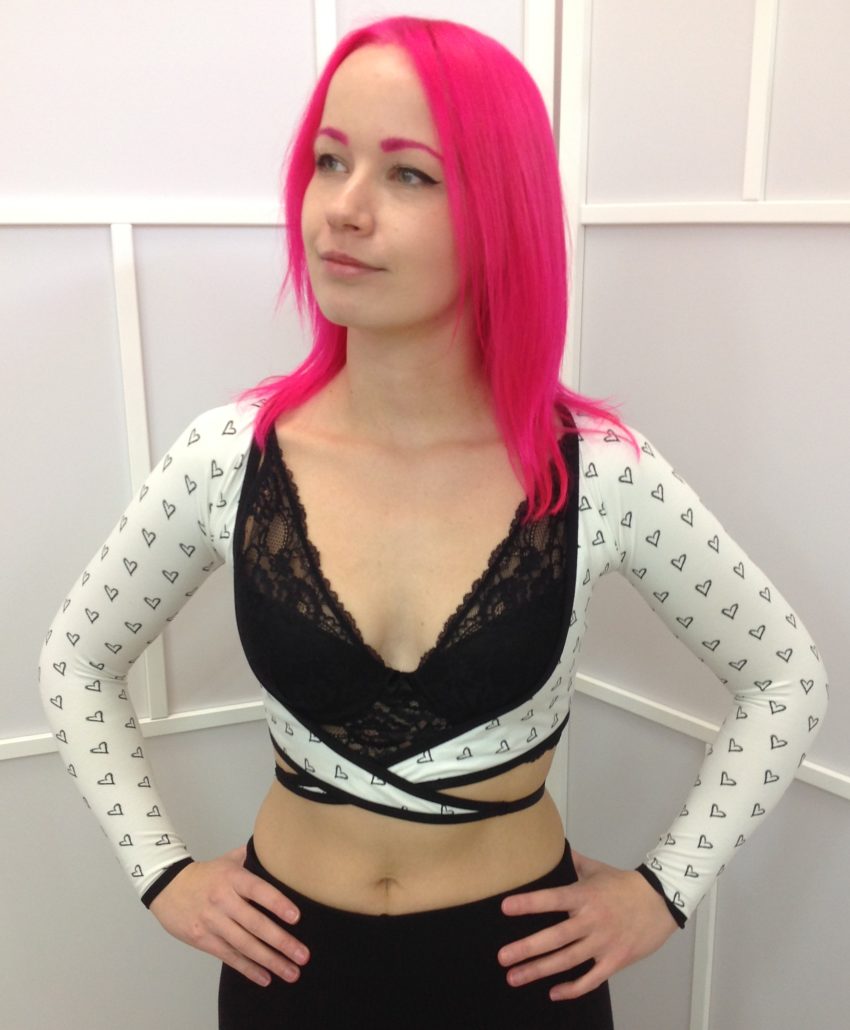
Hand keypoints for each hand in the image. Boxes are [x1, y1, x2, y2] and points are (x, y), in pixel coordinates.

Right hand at [149, 845, 309, 986]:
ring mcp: (212, 922)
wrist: (166, 887)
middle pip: (255, 924)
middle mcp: (223, 900)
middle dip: (281, 942)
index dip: (277, 903)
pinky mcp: (203, 940)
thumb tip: (278, 850)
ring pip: (244, 945)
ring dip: (270, 961)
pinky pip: (229, 956)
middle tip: (303, 955)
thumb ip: (252, 857)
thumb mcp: (227, 860)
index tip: (296, 918)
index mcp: (232, 878)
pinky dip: (248, 969)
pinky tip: (266, 977)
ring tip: (291, 972)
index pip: (258, 890)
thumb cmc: (205, 874)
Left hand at [497, 850, 677, 1000]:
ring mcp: (603, 943)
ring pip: (568, 960)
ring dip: (539, 970)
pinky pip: (591, 979)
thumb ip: (572, 862)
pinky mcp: (615, 961)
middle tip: (502, 957)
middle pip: (556, 937)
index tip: (505, 907)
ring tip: (514, 978)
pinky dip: (572, 988)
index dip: (529, 903)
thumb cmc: (625, 885)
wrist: (661, 902)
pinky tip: (553, 992)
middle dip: (527, 948)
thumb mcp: (597, 869)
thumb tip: (551, 847)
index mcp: (585, 896)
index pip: (552, 898)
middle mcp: (591, 920)